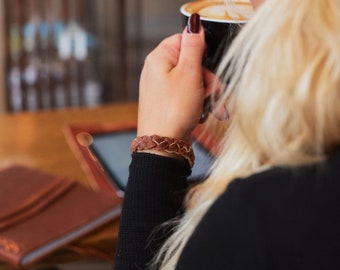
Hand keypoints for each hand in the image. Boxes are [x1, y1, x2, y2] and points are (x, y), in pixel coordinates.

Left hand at [137, 25, 213, 142]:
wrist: (162, 144)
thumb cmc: (173, 110)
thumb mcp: (188, 73)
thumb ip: (193, 46)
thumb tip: (194, 25)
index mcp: (159, 58)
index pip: (184, 41)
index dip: (201, 54)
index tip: (209, 68)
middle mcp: (158, 71)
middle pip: (192, 64)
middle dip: (208, 80)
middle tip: (213, 93)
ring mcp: (162, 88)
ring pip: (193, 82)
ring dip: (207, 94)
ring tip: (211, 109)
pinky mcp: (168, 103)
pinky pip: (188, 96)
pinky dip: (198, 104)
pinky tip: (202, 114)